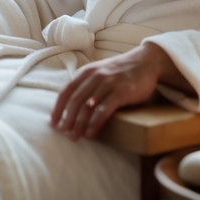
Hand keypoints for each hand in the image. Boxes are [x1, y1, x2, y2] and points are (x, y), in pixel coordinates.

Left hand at [50, 42, 172, 140]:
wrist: (146, 62)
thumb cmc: (121, 72)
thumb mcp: (99, 73)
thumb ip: (86, 84)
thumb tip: (71, 105)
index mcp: (86, 72)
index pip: (66, 92)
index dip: (57, 109)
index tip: (53, 124)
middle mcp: (94, 76)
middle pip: (74, 101)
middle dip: (67, 120)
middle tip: (64, 135)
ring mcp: (108, 83)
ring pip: (87, 107)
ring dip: (79, 124)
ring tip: (75, 137)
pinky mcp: (121, 92)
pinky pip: (104, 110)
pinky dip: (95, 123)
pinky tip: (91, 133)